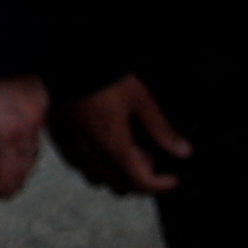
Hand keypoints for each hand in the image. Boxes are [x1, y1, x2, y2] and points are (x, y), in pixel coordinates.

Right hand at [50, 76, 194, 196]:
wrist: (70, 62)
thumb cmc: (103, 77)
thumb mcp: (140, 100)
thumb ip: (161, 129)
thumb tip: (182, 150)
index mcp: (113, 146)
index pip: (139, 182)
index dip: (160, 184)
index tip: (171, 179)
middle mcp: (92, 153)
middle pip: (120, 185)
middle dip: (140, 177)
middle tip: (151, 156)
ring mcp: (75, 147)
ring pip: (99, 177)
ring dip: (118, 172)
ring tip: (129, 149)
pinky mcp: (65, 138)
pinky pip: (82, 163)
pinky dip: (100, 162)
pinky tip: (107, 142)